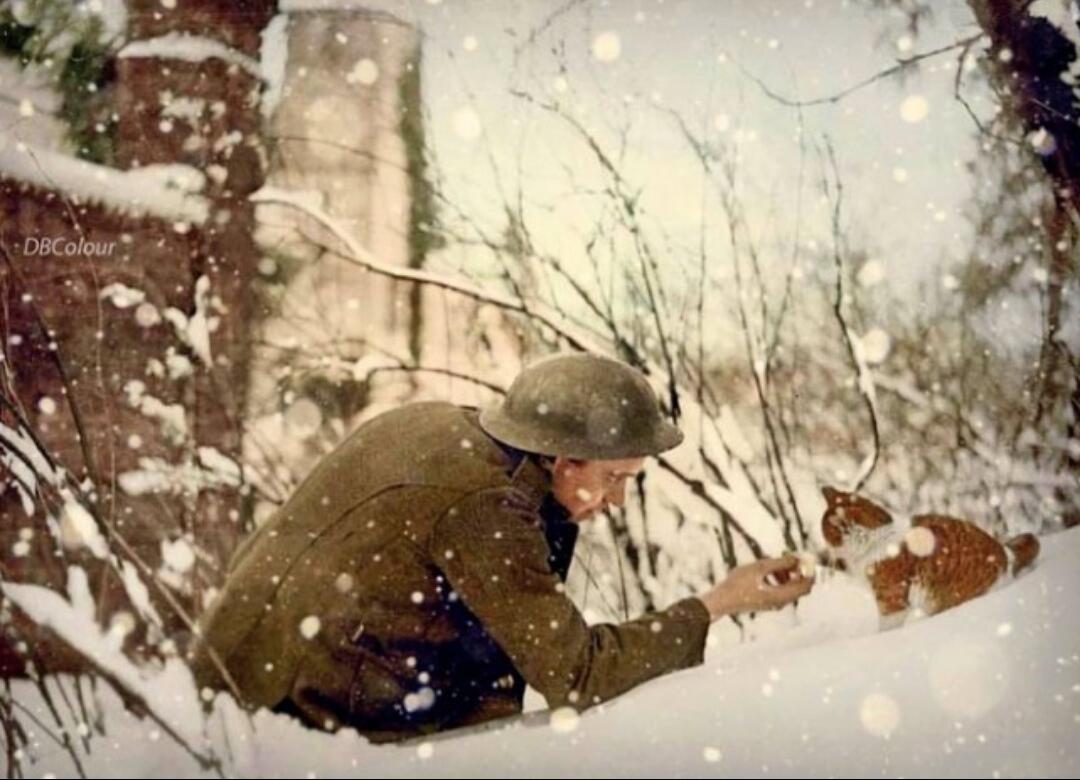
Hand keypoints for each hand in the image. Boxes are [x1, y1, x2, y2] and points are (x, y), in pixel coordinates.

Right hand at [696, 554, 814, 620]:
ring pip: (790, 588)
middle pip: (800, 587)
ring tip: (777, 561)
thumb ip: (780, 563)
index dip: (809, 571)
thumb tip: (796, 558)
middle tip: (792, 557)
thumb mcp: (759, 568)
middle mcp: (781, 602)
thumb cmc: (738, 584)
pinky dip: (780, 579)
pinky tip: (768, 570)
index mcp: (781, 596)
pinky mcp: (767, 602)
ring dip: (788, 574)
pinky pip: (781, 590)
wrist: (722, 600)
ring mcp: (774, 603)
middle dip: (798, 571)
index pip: (806, 586)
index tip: (805, 557)